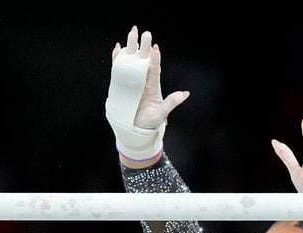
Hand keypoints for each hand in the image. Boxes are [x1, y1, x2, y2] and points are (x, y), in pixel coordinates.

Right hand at [105, 26, 188, 159]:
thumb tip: (185, 94)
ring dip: (131, 47)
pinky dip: (118, 58)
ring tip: (131, 33)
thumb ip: (172, 102)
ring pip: (131, 61)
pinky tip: (118, 48)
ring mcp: (132, 82)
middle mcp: (143, 81)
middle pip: (143, 60)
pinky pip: (119, 69)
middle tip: (144, 32)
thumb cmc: (150, 122)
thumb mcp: (162, 113)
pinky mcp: (121, 85)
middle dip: (144, 47)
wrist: (135, 129)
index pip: (154, 70)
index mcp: (153, 86)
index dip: (155, 60)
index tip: (156, 48)